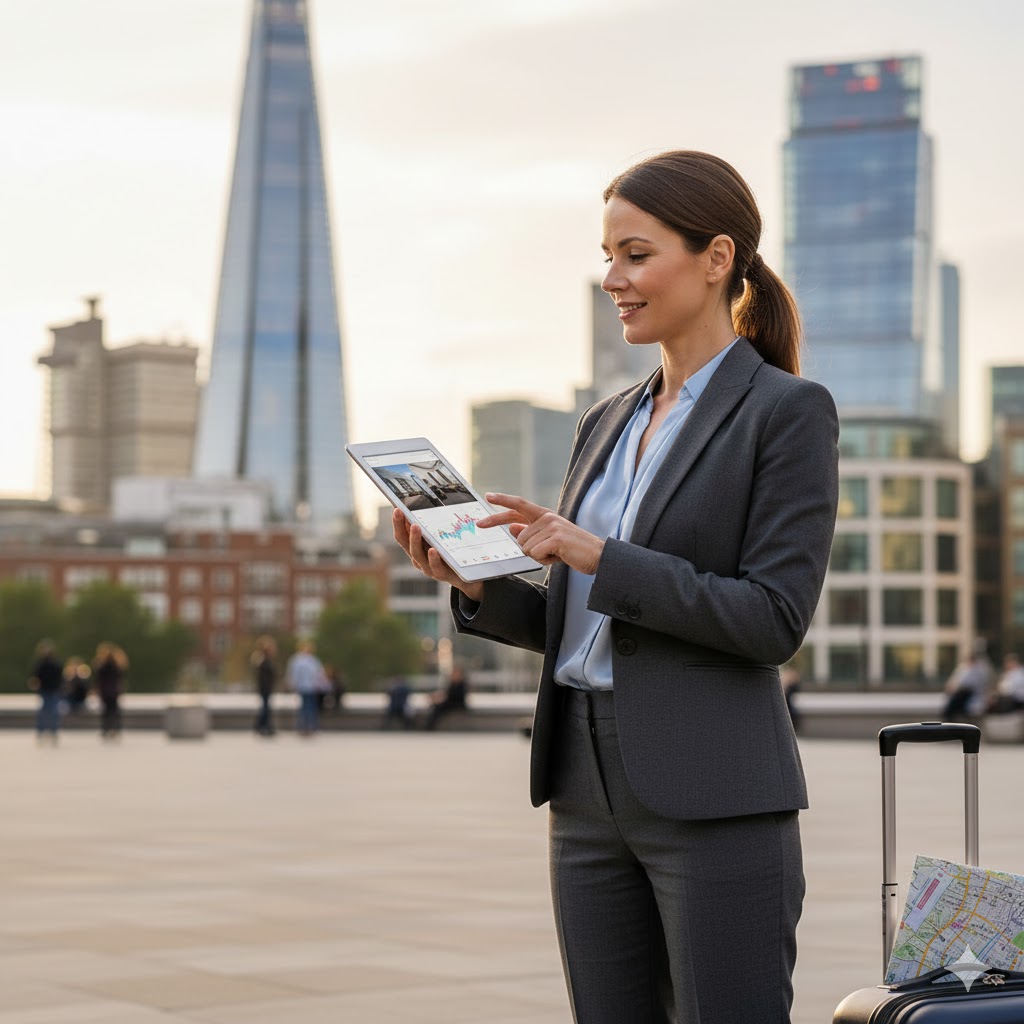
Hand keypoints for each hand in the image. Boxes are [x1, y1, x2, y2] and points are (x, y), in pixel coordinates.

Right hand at [392, 508, 482, 602]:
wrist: (466, 575)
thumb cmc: (450, 553)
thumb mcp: (439, 538)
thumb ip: (432, 527)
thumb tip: (426, 506)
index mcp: (415, 547)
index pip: (401, 534)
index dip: (397, 522)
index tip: (396, 508)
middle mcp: (418, 557)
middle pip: (404, 542)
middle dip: (400, 526)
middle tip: (399, 512)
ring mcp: (428, 567)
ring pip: (416, 554)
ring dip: (414, 539)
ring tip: (415, 526)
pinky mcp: (440, 574)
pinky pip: (435, 566)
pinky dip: (433, 558)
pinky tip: (433, 549)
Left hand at [478, 493, 604, 574]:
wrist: (598, 556)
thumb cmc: (573, 549)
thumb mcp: (550, 540)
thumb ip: (531, 533)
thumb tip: (512, 528)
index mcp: (545, 515)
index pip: (519, 505)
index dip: (502, 500)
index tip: (487, 497)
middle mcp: (547, 517)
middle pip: (519, 538)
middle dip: (530, 550)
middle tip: (550, 553)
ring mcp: (552, 526)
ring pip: (526, 547)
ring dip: (540, 556)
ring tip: (558, 553)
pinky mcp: (555, 538)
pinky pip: (535, 554)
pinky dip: (545, 560)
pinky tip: (560, 556)